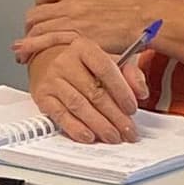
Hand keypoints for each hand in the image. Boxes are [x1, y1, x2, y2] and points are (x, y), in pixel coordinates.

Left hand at [16, 0, 162, 53]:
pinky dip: (30, 47)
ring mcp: (72, 18)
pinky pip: (45, 40)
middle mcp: (71, 1)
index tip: (38, 19)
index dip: (38, 10)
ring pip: (36, 26)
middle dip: (29, 27)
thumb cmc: (136, 12)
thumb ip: (93, 4)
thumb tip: (91, 15)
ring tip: (21, 50)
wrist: (148, 18)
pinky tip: (24, 54)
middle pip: (36, 12)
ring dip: (26, 39)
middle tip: (28, 37)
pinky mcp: (76, 35)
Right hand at [21, 33, 144, 144]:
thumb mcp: (108, 61)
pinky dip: (76, 128)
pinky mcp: (42, 97)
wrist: (46, 61)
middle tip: (128, 131)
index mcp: (84, 48)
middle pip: (94, 92)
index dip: (121, 91)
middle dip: (114, 116)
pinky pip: (60, 115)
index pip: (105, 69)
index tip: (132, 109)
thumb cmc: (82, 64)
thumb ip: (130, 73)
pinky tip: (89, 136)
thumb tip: (141, 92)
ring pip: (79, 106)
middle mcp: (65, 62)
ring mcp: (52, 80)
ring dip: (99, 125)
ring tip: (113, 137)